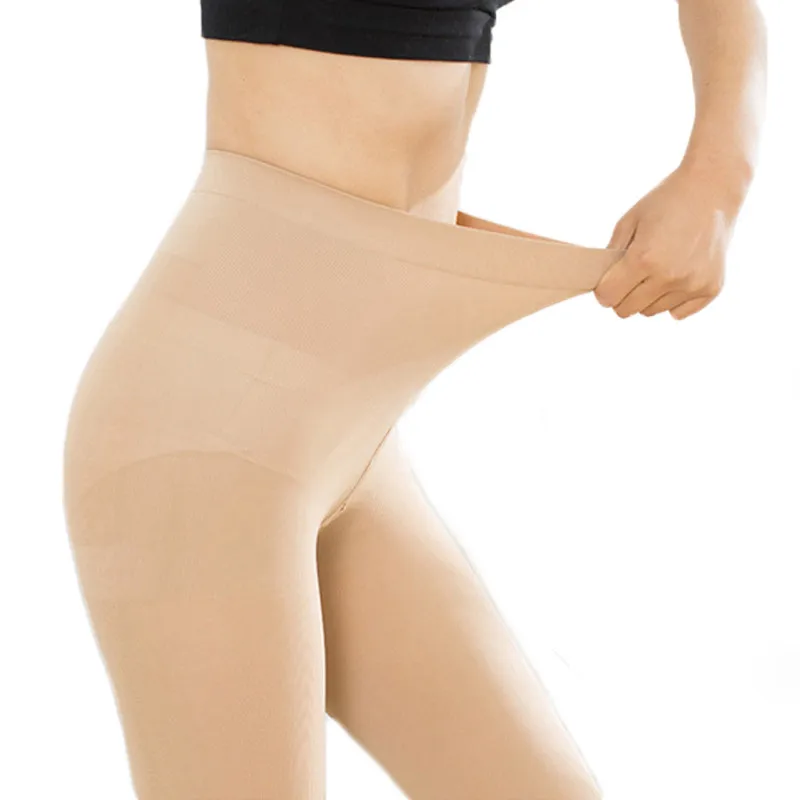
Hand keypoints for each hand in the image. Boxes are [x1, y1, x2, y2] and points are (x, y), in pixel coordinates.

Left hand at [594, 163, 741, 319]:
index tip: (609, 279)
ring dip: (648, 296)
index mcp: (644, 259)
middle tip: (631, 274)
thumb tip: (600, 284)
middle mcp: (670, 276)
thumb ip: (610, 256)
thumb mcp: (628, 222)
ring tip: (659, 268)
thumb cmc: (667, 201)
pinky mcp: (711, 288)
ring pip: (651, 312)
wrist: (713, 188)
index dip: (603, 289)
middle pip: (627, 310)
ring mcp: (692, 284)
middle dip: (622, 295)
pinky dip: (672, 300)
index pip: (607, 297)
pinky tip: (678, 275)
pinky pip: (678, 313)